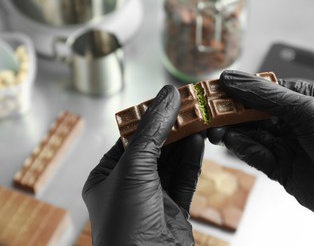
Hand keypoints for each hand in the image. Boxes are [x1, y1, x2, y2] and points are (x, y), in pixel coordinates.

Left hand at [82, 85, 203, 244]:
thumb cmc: (126, 224)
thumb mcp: (134, 169)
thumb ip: (152, 131)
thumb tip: (167, 96)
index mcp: (107, 177)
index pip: (130, 138)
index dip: (150, 117)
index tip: (169, 99)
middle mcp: (128, 187)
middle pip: (153, 148)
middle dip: (172, 128)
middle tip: (190, 106)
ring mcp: (153, 199)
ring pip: (172, 163)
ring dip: (185, 141)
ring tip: (199, 119)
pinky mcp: (175, 211)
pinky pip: (185, 179)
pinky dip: (193, 160)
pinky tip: (199, 142)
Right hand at [208, 70, 313, 245]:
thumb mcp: (309, 111)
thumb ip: (267, 96)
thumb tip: (232, 78)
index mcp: (304, 98)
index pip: (264, 88)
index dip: (239, 89)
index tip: (216, 89)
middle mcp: (293, 119)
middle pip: (253, 111)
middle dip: (231, 112)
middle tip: (208, 113)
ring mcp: (285, 143)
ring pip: (249, 133)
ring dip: (232, 132)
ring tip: (216, 130)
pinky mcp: (278, 166)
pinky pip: (254, 153)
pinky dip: (242, 148)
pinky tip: (234, 143)